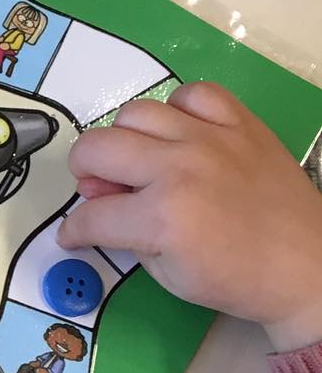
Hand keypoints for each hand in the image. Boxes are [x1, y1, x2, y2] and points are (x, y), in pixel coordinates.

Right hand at [59, 84, 321, 350]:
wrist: (305, 265)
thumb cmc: (236, 278)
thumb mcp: (166, 275)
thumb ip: (126, 237)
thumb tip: (101, 203)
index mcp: (161, 218)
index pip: (91, 215)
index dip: (74, 229)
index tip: (76, 232)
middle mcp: (180, 169)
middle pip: (96, 148)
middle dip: (84, 173)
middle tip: (102, 189)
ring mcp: (211, 139)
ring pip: (136, 113)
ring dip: (126, 140)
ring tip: (142, 160)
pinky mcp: (240, 123)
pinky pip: (194, 94)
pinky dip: (180, 111)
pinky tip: (183, 134)